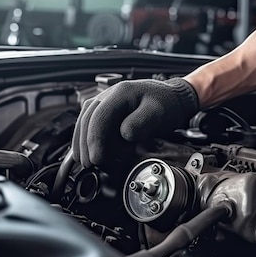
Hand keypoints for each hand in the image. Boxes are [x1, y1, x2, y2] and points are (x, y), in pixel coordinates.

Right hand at [72, 78, 198, 167]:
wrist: (173, 98)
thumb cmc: (167, 104)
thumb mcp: (158, 113)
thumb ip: (141, 122)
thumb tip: (124, 134)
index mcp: (121, 92)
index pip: (99, 116)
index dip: (95, 139)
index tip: (96, 157)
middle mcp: (109, 93)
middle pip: (87, 118)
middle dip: (85, 143)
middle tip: (88, 163)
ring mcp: (106, 99)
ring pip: (85, 119)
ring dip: (82, 141)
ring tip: (84, 160)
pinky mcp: (107, 107)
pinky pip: (90, 121)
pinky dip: (86, 136)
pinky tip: (87, 149)